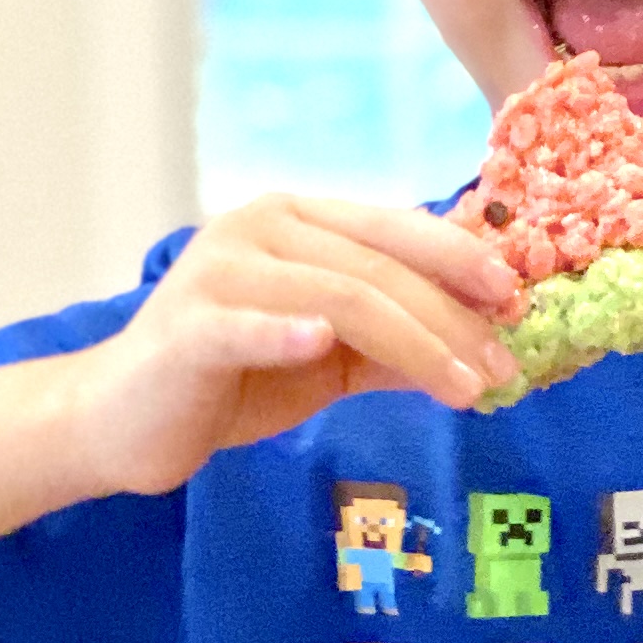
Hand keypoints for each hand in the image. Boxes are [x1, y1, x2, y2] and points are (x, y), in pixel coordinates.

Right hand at [77, 194, 517, 497]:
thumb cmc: (229, 381)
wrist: (125, 420)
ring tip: (463, 388)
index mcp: (296, 221)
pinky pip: (246, 323)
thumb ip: (392, 347)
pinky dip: (287, 332)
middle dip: (451, 318)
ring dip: (411, 341)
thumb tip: (479, 352)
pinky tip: (322, 345)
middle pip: (376, 266)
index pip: (393, 228)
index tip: (516, 302)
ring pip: (336, 296)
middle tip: (502, 368)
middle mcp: (259, 227)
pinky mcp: (188, 325)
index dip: (460, 259)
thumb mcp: (328, 362)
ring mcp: (220, 270)